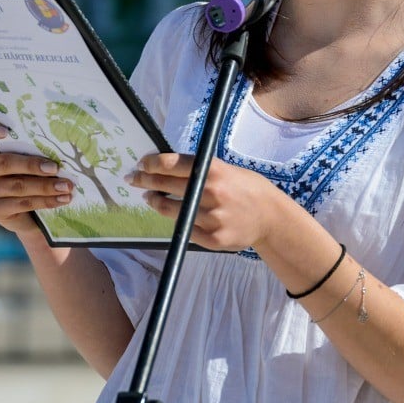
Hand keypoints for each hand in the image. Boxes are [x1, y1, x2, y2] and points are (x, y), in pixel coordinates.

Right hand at [0, 114, 73, 237]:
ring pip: (16, 185)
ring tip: (66, 185)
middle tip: (56, 167)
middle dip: (32, 165)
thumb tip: (59, 144)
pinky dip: (46, 201)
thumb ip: (32, 148)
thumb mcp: (28, 158)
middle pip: (3, 162)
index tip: (5, 131)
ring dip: (45, 186)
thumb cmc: (31, 176)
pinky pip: (22, 203)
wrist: (30, 215)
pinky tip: (63, 198)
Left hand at [130, 153, 280, 250]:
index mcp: (215, 171)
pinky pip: (184, 228)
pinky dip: (176, 220)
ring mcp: (212, 218)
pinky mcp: (212, 238)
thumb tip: (165, 168)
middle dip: (145, 181)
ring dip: (156, 202)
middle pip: (167, 185)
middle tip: (133, 179)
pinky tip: (172, 213)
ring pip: (171, 210)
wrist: (270, 217)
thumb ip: (199, 171)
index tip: (141, 164)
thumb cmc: (245, 188)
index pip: (173, 164)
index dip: (152, 164)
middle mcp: (212, 193)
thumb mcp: (227, 170)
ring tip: (149, 197)